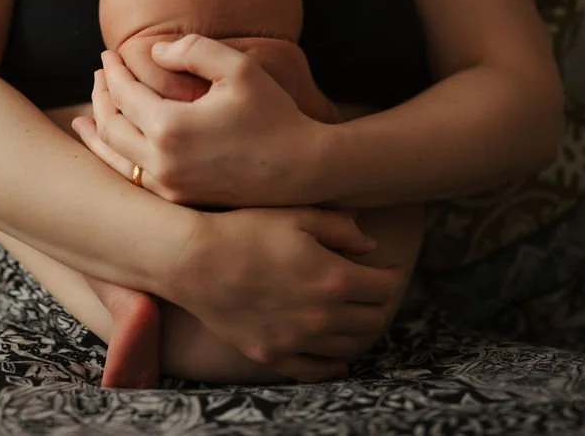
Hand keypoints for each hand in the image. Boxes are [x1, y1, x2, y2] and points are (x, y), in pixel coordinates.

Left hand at [72, 36, 329, 206]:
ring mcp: (167, 187)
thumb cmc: (274, 115)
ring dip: (98, 129)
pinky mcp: (177, 200)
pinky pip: (131, 178)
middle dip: (100, 96)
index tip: (108, 54)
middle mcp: (161, 163)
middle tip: (100, 74)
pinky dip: (113, 158)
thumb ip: (193, 49)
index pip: (123, 94)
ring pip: (113, 157)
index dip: (112, 71)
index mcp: (170, 128)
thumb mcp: (239, 69)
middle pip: (109, 126)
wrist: (303, 170)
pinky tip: (109, 147)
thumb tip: (155, 51)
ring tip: (88, 110)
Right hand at [166, 207, 401, 381]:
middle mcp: (322, 317)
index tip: (387, 268)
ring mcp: (296, 340)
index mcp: (335, 279)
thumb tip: (370, 247)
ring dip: (359, 330)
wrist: (193, 261)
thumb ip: (340, 229)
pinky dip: (332, 365)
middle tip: (374, 290)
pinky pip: (314, 370)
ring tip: (355, 314)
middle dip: (380, 303)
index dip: (392, 276)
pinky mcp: (271, 354)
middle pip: (372, 319)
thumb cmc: (244, 230)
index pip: (384, 288)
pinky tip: (338, 358)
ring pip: (348, 346)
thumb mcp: (296, 215)